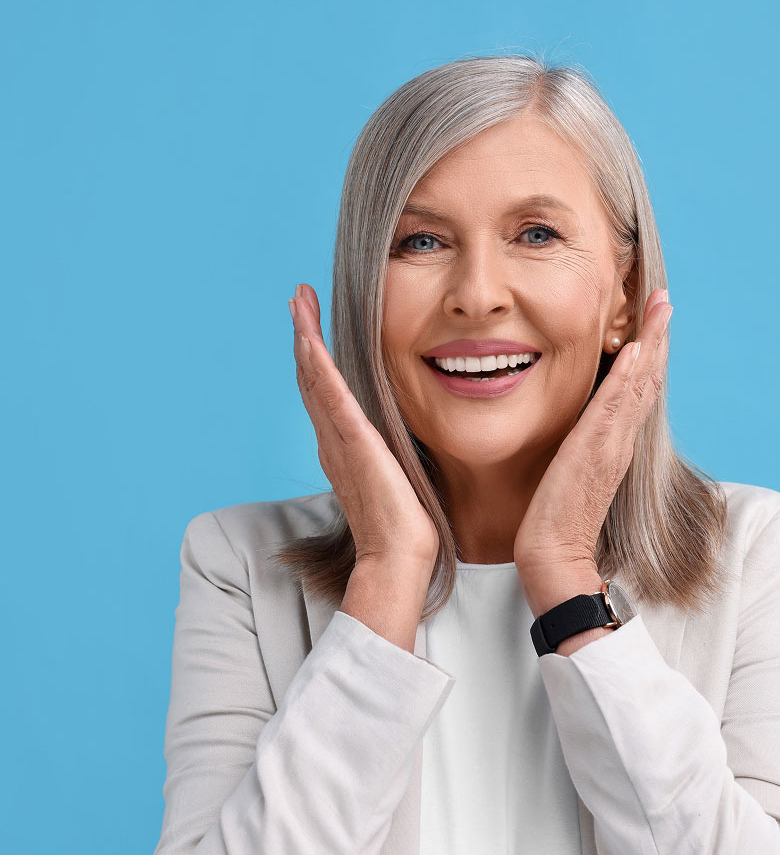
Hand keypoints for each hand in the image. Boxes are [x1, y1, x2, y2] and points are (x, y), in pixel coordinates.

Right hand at [290, 283, 439, 567]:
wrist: (397, 557)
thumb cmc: (403, 526)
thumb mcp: (398, 476)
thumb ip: (392, 454)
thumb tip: (406, 441)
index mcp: (344, 447)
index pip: (326, 393)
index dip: (316, 357)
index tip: (314, 324)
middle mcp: (333, 440)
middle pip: (311, 378)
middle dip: (305, 334)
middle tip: (299, 298)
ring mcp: (339, 440)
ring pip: (314, 378)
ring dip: (306, 335)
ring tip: (300, 300)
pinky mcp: (354, 442)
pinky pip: (330, 395)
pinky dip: (317, 364)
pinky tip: (310, 336)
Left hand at [513, 288, 672, 582]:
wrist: (553, 556)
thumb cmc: (555, 522)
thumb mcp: (569, 474)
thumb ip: (580, 450)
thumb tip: (577, 432)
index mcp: (614, 445)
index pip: (636, 391)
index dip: (648, 355)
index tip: (652, 322)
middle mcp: (619, 441)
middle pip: (646, 380)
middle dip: (657, 338)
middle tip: (664, 300)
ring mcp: (610, 445)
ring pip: (638, 385)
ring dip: (651, 344)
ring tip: (660, 308)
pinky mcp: (593, 452)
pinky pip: (614, 407)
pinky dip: (628, 377)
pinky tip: (636, 349)